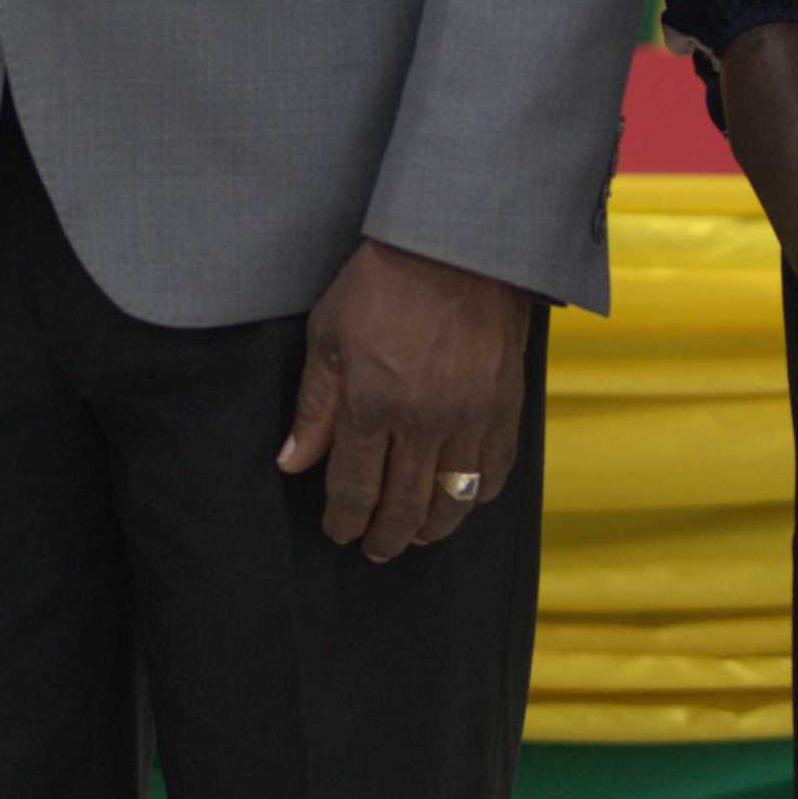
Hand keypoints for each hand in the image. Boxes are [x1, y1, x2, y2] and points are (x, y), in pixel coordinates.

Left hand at [276, 236, 528, 562]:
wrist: (457, 248)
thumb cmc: (382, 284)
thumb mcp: (328, 336)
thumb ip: (314, 408)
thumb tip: (292, 463)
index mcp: (372, 403)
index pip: (354, 487)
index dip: (344, 519)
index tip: (338, 532)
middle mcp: (423, 421)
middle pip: (404, 505)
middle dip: (384, 536)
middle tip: (374, 549)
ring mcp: (470, 419)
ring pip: (452, 500)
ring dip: (431, 529)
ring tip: (415, 538)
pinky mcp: (506, 410)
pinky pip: (494, 474)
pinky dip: (476, 498)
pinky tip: (460, 503)